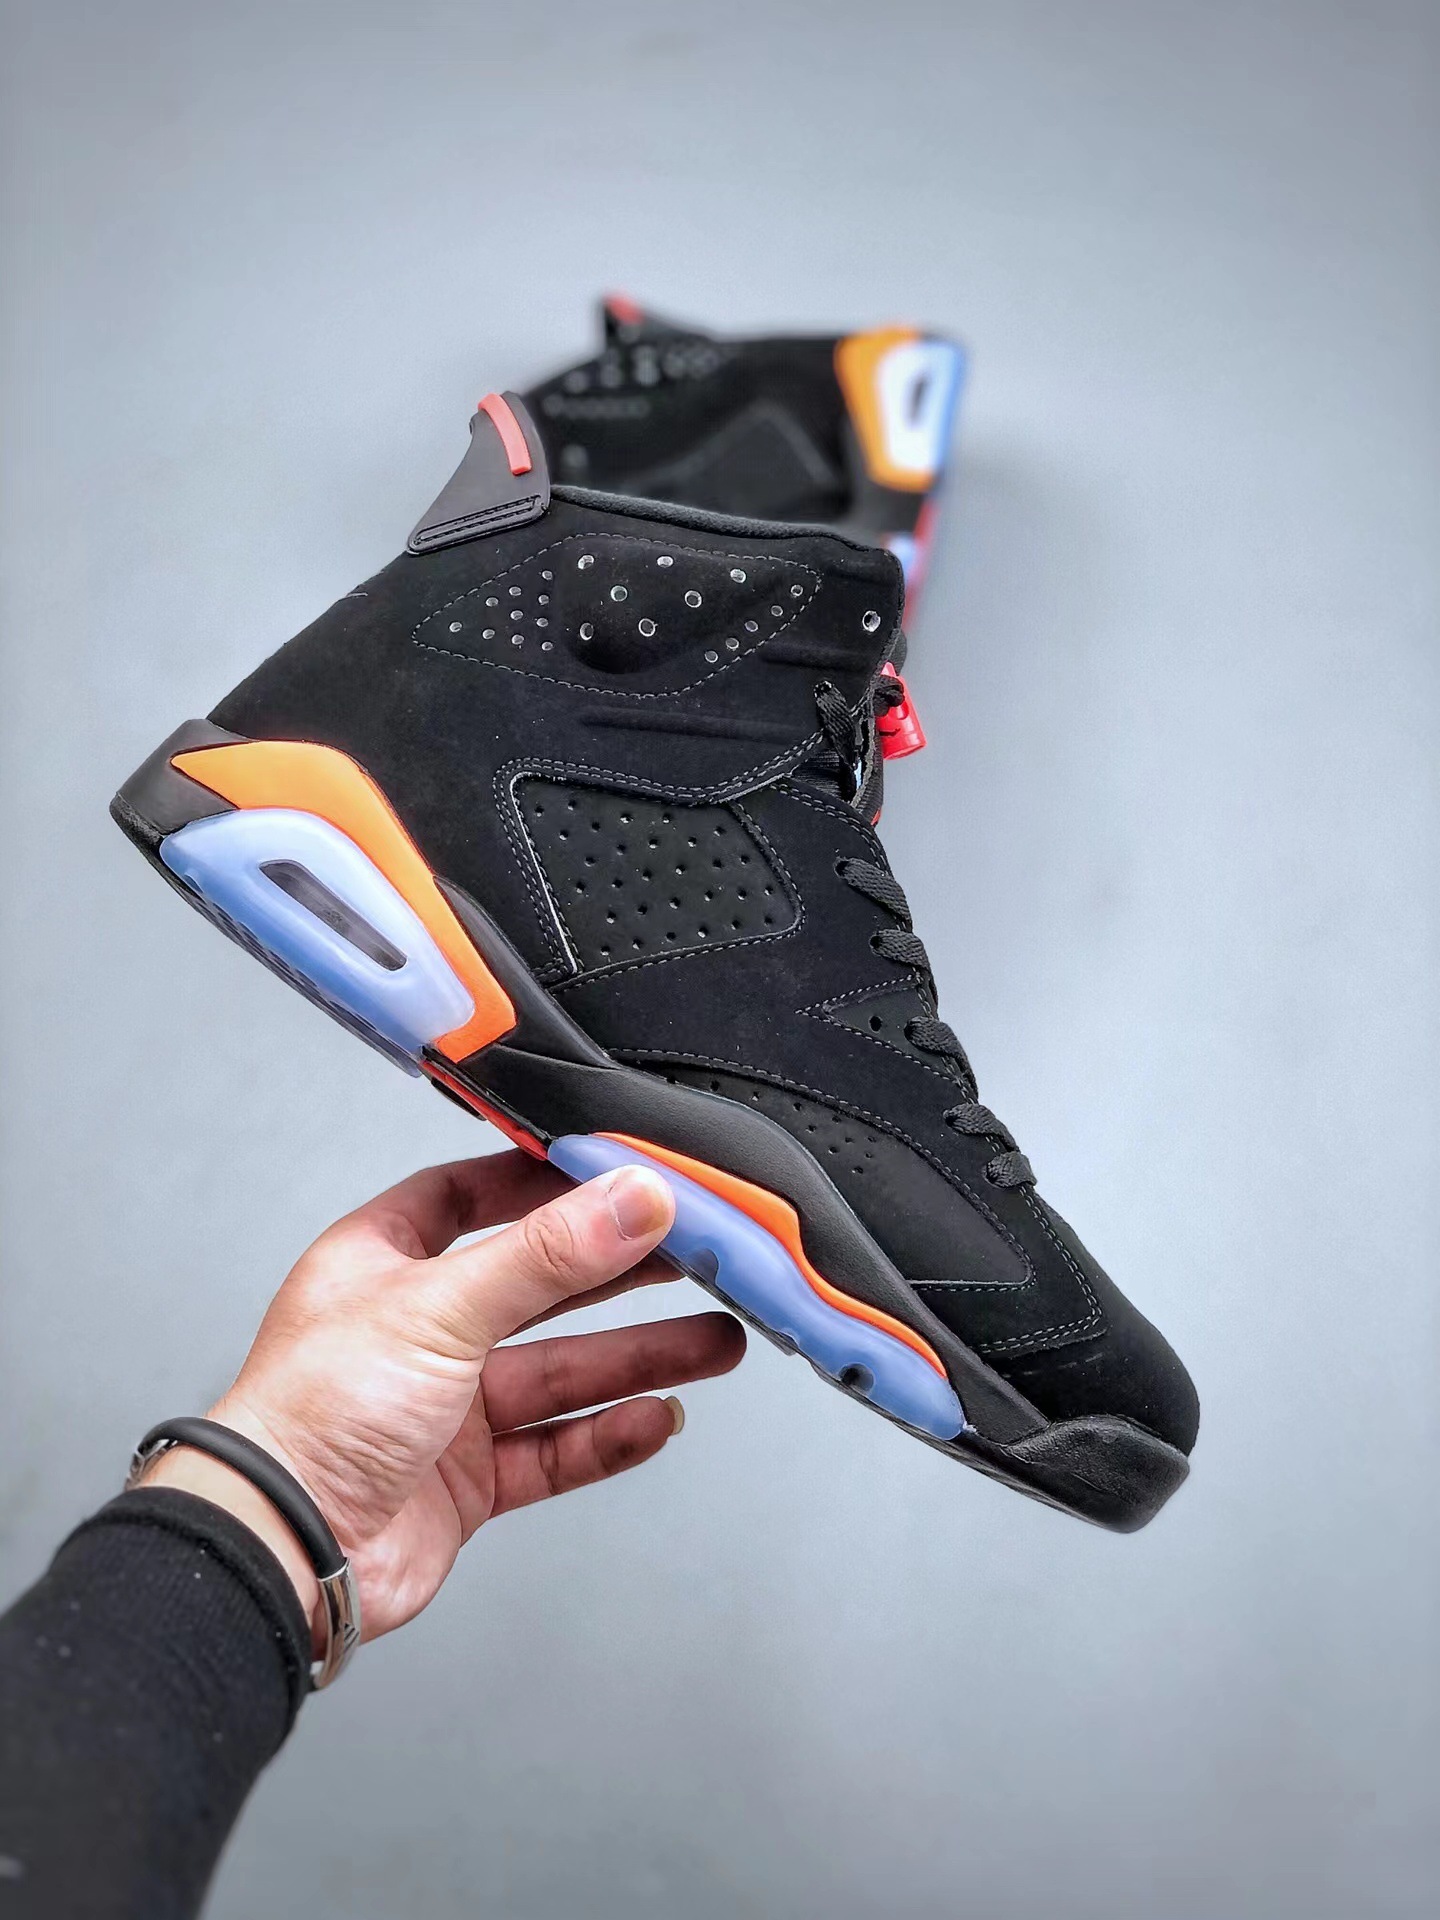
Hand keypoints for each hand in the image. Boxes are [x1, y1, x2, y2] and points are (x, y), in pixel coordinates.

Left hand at [143, 1150, 744, 1639]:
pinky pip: (555, 1449)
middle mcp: (414, 1330)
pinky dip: (608, 1436)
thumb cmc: (312, 1416)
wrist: (281, 1553)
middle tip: (695, 1260)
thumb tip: (633, 1198)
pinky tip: (658, 1418)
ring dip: (638, 1359)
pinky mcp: (465, 1481)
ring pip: (560, 1373)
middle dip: (619, 1275)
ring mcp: (442, 1409)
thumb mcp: (442, 1306)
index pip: (472, 1197)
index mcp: (383, 1262)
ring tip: (715, 1343)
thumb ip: (549, 1254)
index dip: (544, 1184)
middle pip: (538, 1287)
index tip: (618, 1175)